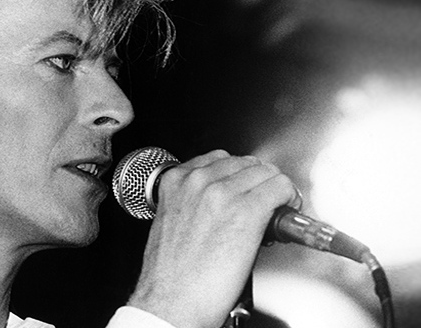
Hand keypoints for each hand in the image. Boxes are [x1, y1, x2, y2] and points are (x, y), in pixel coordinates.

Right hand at [127, 150, 300, 327]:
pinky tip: (285, 217)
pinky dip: (289, 200)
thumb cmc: (171, 273)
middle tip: (265, 205)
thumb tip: (224, 200)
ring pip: (268, 173)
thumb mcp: (172, 221)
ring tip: (276, 212)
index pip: (222, 159)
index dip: (241, 177)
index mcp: (175, 180)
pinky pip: (281, 189)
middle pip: (247, 163)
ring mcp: (222, 194)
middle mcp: (198, 181)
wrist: (172, 302)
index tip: (247, 190)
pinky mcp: (247, 211)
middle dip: (260, 183)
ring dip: (276, 191)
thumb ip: (192, 201)